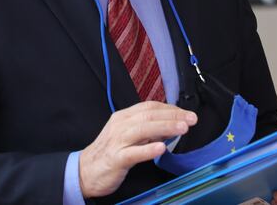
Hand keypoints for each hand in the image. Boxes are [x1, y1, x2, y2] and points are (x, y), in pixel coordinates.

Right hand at [78, 101, 197, 197]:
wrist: (85, 170)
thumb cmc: (109, 153)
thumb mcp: (128, 136)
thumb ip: (147, 130)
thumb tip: (170, 125)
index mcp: (124, 117)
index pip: (149, 107)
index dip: (170, 108)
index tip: (186, 113)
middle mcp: (120, 125)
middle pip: (148, 115)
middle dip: (172, 116)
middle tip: (191, 119)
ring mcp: (117, 141)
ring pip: (143, 130)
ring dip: (165, 127)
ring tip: (182, 128)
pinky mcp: (116, 158)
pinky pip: (133, 153)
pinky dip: (148, 150)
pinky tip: (161, 148)